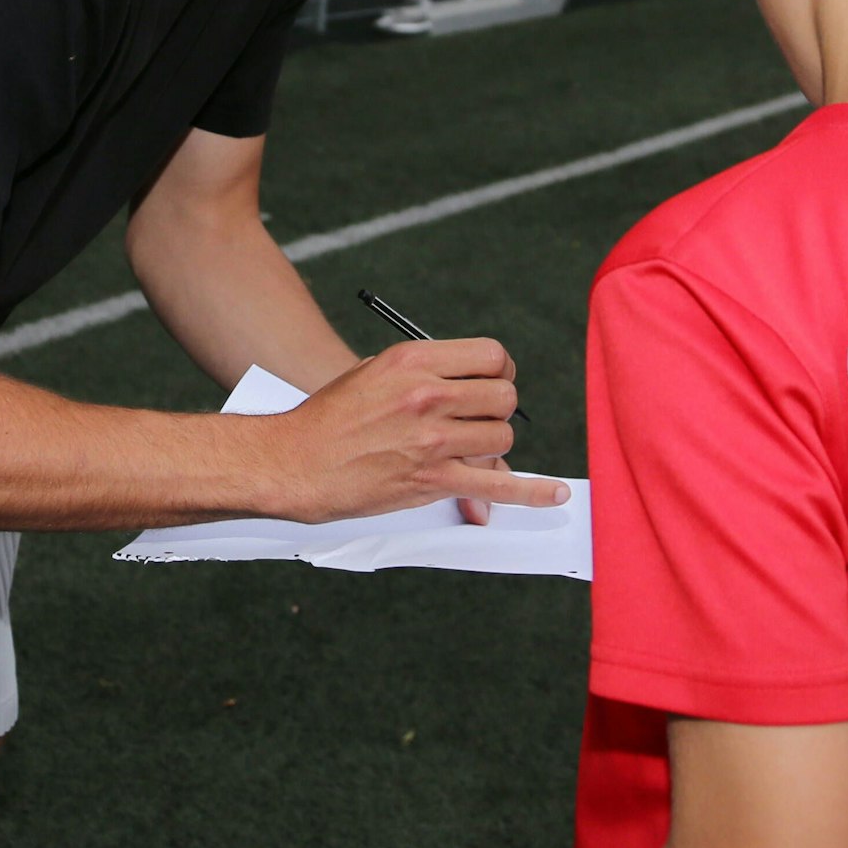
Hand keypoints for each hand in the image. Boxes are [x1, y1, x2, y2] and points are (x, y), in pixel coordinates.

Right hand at [270, 338, 567, 523]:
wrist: (293, 461)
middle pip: (504, 396)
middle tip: (477, 420)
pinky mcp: (431, 479)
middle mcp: (427, 394)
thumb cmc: (329, 417)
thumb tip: (470, 395)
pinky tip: (555, 492)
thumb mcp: (374, 374)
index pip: (491, 355)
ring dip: (493, 446)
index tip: (493, 383)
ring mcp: (431, 439)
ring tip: (468, 450)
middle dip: (497, 409)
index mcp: (413, 360)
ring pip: (502, 437)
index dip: (501, 370)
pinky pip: (497, 486)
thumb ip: (425, 378)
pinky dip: (532, 492)